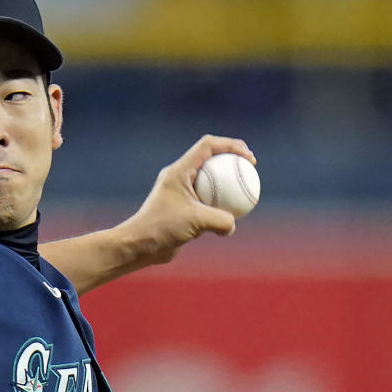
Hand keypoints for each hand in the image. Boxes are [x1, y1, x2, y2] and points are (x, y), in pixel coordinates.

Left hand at [124, 134, 255, 264]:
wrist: (139, 245)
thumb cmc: (161, 228)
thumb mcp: (196, 222)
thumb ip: (221, 220)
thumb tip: (233, 225)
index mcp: (179, 170)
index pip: (208, 146)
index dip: (231, 145)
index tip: (248, 158)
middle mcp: (179, 177)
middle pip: (210, 157)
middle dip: (232, 157)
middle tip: (251, 168)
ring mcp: (181, 192)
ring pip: (210, 179)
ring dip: (227, 181)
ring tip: (247, 189)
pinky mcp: (184, 208)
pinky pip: (207, 200)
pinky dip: (221, 202)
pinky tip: (234, 214)